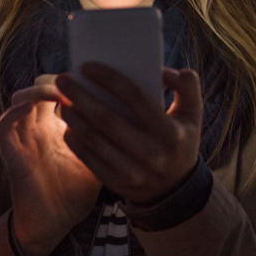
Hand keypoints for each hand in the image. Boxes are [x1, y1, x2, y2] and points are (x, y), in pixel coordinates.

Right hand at [0, 75, 101, 255]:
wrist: (53, 224)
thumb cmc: (77, 191)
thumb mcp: (98, 156)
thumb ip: (108, 133)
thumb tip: (139, 112)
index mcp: (58, 123)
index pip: (61, 88)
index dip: (75, 78)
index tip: (96, 75)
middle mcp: (38, 125)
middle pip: (41, 86)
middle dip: (59, 79)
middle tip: (79, 81)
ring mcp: (23, 137)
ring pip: (21, 98)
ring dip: (39, 90)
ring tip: (60, 92)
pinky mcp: (12, 153)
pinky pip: (3, 126)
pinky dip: (15, 112)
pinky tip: (31, 106)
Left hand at [55, 65, 201, 205]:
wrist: (176, 190)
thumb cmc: (180, 139)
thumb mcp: (193, 113)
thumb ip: (187, 86)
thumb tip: (164, 71)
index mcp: (170, 132)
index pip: (135, 97)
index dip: (109, 79)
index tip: (87, 66)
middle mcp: (152, 153)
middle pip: (108, 119)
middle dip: (81, 96)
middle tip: (63, 79)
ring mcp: (134, 172)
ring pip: (96, 141)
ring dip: (75, 119)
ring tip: (62, 100)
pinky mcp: (118, 184)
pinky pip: (91, 161)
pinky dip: (76, 142)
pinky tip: (67, 126)